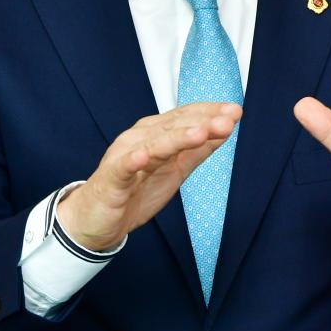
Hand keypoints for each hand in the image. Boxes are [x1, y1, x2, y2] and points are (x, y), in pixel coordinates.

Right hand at [57, 101, 240, 250]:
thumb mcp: (175, 170)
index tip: (234, 111)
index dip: (209, 112)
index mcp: (156, 134)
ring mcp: (125, 156)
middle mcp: (141, 138)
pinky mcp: (112, 178)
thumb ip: (198, 150)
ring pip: (154, 143)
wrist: (95, 220)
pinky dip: (134, 159)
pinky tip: (144, 155)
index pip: (185, 116)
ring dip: (177, 137)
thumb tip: (225, 129)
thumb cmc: (135, 191)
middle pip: (173, 126)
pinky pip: (124, 167)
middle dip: (202, 122)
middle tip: (228, 120)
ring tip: (200, 133)